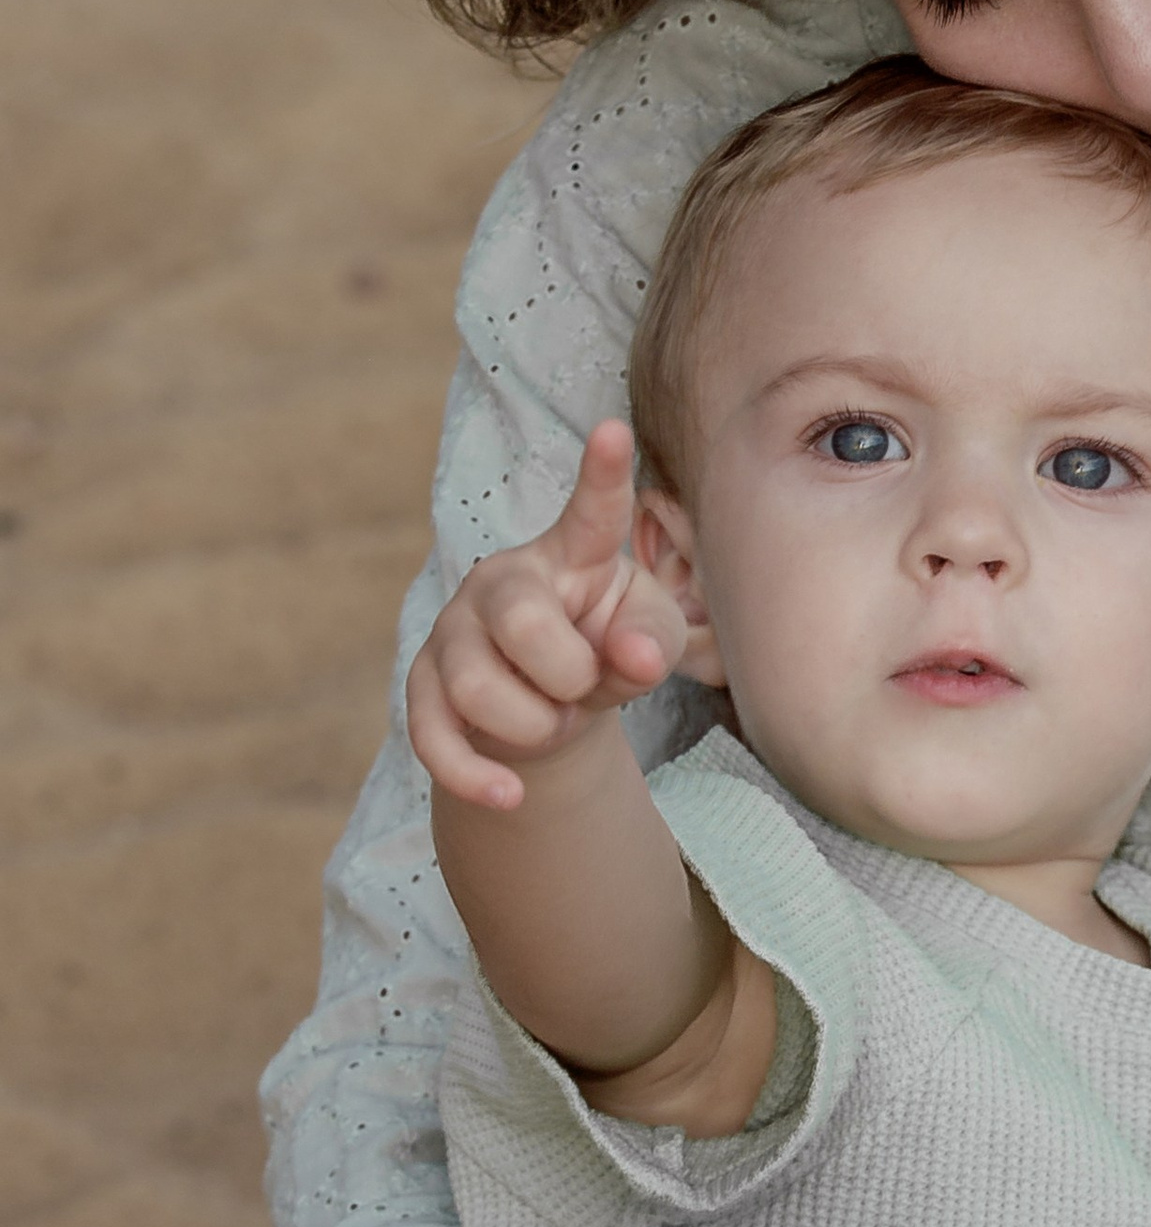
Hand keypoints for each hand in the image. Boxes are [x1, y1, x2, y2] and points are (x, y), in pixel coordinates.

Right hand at [407, 421, 692, 810]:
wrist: (549, 715)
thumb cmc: (605, 654)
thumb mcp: (646, 644)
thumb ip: (652, 642)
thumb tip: (635, 657)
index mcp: (571, 554)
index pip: (592, 512)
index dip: (603, 475)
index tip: (616, 431)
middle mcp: (502, 581)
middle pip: (522, 624)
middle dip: (567, 676)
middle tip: (582, 687)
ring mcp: (452, 633)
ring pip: (480, 689)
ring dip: (534, 726)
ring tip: (553, 719)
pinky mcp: (422, 688)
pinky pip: (433, 736)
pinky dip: (475, 775)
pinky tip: (509, 795)